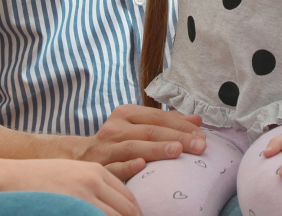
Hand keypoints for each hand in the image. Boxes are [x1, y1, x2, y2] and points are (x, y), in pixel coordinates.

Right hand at [0, 158, 142, 215]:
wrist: (7, 178)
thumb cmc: (38, 182)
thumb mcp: (72, 176)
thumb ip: (94, 188)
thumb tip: (115, 208)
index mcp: (96, 172)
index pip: (128, 198)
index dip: (136, 214)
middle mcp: (94, 182)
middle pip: (127, 210)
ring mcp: (83, 197)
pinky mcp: (72, 208)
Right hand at [69, 105, 205, 168]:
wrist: (80, 156)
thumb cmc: (118, 140)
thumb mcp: (139, 126)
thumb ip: (167, 122)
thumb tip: (197, 120)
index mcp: (126, 114)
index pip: (158, 117)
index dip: (181, 124)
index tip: (201, 134)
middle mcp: (115, 128)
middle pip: (150, 131)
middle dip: (177, 137)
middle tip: (199, 145)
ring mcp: (106, 148)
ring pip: (134, 147)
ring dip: (157, 149)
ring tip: (178, 150)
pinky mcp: (99, 166)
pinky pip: (114, 167)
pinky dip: (128, 166)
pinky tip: (142, 165)